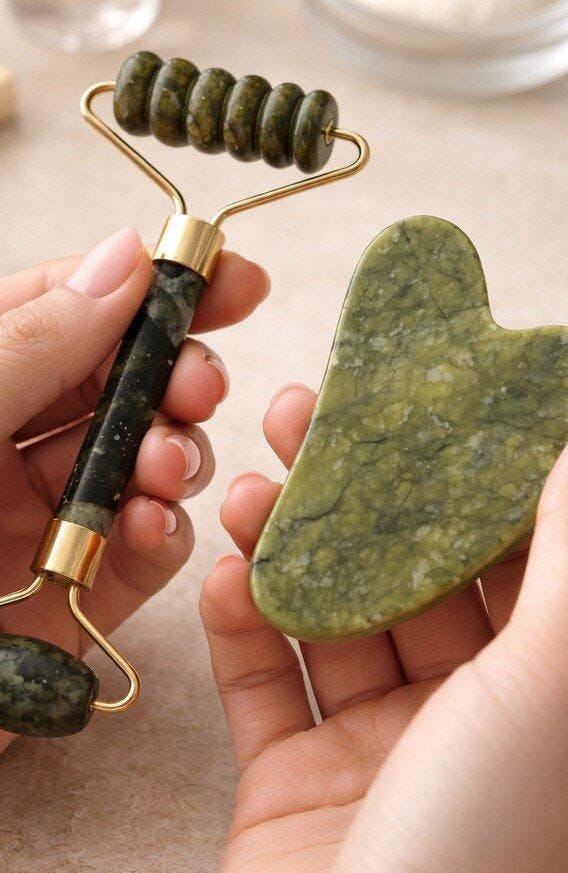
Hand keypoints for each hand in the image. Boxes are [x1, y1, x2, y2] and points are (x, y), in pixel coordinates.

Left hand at [0, 227, 267, 750]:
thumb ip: (31, 343)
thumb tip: (123, 264)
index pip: (66, 311)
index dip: (146, 288)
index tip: (228, 278)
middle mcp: (8, 448)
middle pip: (119, 385)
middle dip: (171, 376)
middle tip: (200, 384)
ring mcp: (48, 522)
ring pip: (145, 462)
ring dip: (173, 453)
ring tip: (165, 467)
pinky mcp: (83, 596)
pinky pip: (148, 547)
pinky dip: (165, 529)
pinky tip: (154, 525)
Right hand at [182, 389, 567, 872]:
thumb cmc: (485, 854)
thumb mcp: (561, 674)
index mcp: (565, 696)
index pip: (526, 550)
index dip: (480, 463)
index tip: (431, 382)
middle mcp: (479, 722)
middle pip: (420, 574)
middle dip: (371, 491)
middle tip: (312, 406)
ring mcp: (381, 754)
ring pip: (338, 617)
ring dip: (298, 543)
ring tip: (255, 475)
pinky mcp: (293, 784)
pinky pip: (270, 681)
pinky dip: (248, 623)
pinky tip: (227, 571)